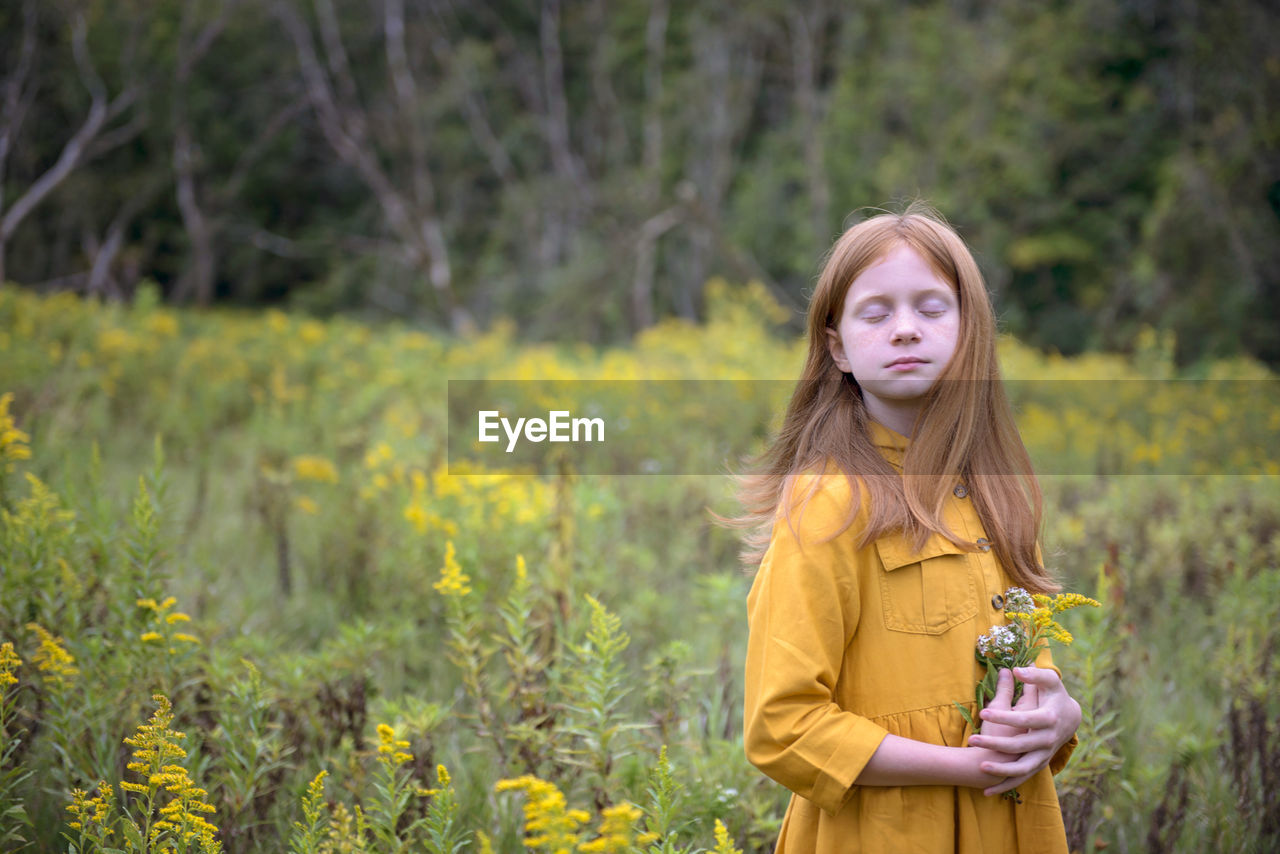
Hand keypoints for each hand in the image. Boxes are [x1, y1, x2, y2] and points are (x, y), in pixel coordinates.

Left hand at [968, 666, 1081, 795]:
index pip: (1024, 719)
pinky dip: (1005, 786)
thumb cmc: (1055, 696)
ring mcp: (1043, 755)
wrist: (1071, 718)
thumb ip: (1035, 676)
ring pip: (1021, 768)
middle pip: (1019, 745)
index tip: (983, 711)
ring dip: (1001, 770)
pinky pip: (1021, 779)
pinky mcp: (1038, 765)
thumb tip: (1015, 669)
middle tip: (973, 739)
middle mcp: (1047, 740)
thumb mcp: (1050, 682)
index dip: (1004, 715)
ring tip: (980, 766)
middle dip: (995, 743)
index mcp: (1048, 719)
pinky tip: (986, 792)